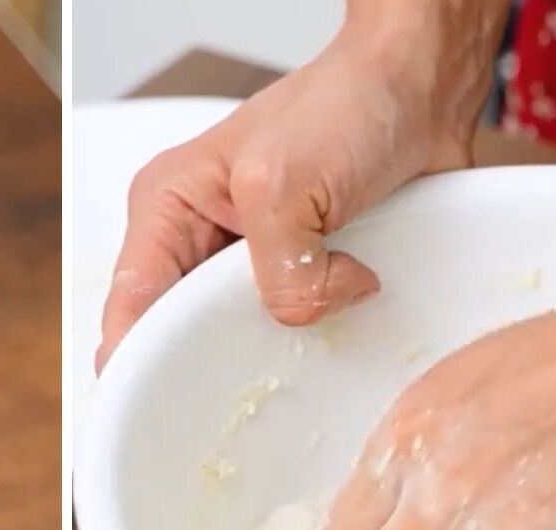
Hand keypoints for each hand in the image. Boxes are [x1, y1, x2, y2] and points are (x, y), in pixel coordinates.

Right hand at [96, 0, 506, 368]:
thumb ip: (279, 268)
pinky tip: (348, 330)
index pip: (130, 305)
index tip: (159, 412)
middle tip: (249, 391)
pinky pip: (304, 329)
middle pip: (185, 333)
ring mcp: (256, 262)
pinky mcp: (307, 275)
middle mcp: (204, 241)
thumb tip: (301, 317)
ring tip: (306, 355)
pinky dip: (328, 335)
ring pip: (248, 338)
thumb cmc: (346, 100)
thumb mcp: (285, 182)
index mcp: (168, 209)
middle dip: (218, 360)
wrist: (424, 90)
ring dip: (283, 348)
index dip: (136, 362)